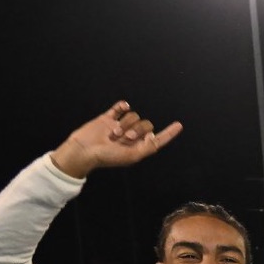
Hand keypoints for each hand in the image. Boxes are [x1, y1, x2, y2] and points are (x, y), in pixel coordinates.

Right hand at [49, 102, 181, 178]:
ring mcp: (120, 126)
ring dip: (124, 124)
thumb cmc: (107, 157)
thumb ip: (147, 147)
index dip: (169, 133)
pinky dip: (122, 106)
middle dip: (137, 130)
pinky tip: (123, 107)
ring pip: (133, 116)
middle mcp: (132, 136)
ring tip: (113, 135)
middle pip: (146, 125)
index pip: (158, 139)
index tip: (179, 125)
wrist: (84, 150)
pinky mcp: (108, 118)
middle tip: (124, 138)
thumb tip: (155, 136)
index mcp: (139, 148)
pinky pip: (120, 107)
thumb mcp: (131, 156)